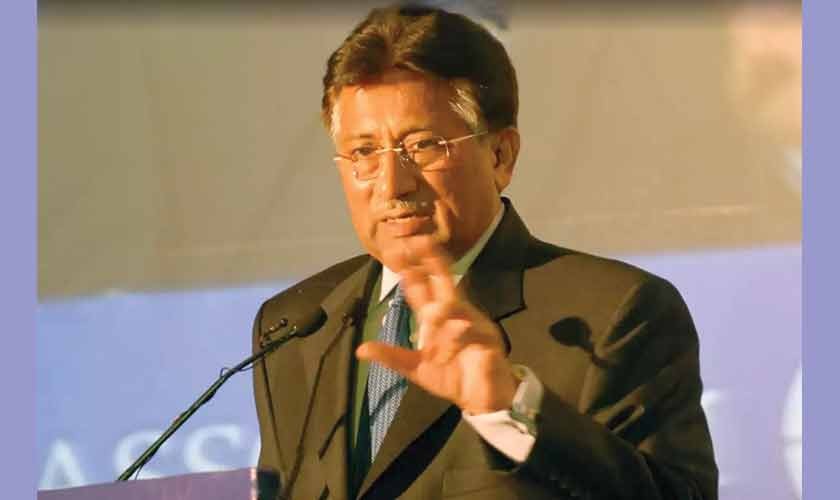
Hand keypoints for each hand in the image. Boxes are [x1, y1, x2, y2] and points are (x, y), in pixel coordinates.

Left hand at [356, 236, 517, 413]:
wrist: (482, 399)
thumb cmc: (452, 378)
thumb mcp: (416, 369)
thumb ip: (392, 357)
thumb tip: (362, 349)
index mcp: (437, 320)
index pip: (422, 291)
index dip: (411, 272)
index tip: (398, 253)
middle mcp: (455, 315)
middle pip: (444, 282)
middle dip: (433, 262)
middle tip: (421, 241)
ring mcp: (473, 324)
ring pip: (456, 307)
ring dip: (443, 313)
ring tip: (432, 318)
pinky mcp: (488, 339)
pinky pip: (470, 333)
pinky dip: (456, 341)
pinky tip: (447, 351)